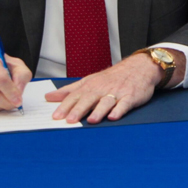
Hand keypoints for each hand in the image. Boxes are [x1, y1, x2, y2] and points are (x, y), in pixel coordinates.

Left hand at [46, 49, 184, 123]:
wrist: (138, 67)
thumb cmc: (111, 77)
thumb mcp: (89, 80)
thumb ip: (69, 90)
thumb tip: (49, 97)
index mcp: (90, 86)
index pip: (75, 96)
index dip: (65, 106)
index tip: (55, 116)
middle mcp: (102, 89)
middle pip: (88, 99)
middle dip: (79, 110)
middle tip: (70, 120)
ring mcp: (116, 93)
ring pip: (106, 102)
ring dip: (98, 111)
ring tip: (91, 120)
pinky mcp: (130, 97)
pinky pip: (124, 104)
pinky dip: (119, 110)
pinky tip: (113, 116)